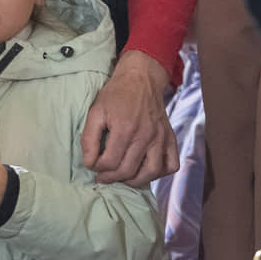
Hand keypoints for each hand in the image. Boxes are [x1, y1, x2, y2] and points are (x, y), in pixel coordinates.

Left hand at [82, 50, 178, 186]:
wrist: (141, 78)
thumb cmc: (116, 94)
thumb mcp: (95, 111)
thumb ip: (89, 138)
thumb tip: (89, 162)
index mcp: (125, 129)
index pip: (110, 162)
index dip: (97, 168)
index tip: (93, 165)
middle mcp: (146, 136)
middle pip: (128, 170)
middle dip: (111, 178)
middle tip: (103, 176)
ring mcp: (161, 138)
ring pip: (152, 173)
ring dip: (136, 181)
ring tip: (123, 177)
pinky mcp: (170, 138)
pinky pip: (171, 164)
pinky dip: (161, 173)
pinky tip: (146, 169)